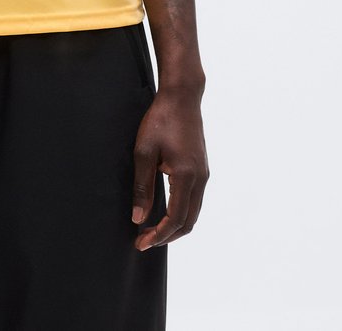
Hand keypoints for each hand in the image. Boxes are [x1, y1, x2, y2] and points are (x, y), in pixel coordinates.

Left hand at [131, 86, 208, 250]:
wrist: (182, 96)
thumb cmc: (160, 120)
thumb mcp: (144, 152)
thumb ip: (141, 187)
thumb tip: (138, 218)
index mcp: (187, 177)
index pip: (175, 219)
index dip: (158, 236)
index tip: (140, 243)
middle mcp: (200, 179)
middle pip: (188, 222)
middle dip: (166, 236)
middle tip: (143, 241)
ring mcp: (203, 174)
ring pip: (193, 212)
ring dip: (174, 226)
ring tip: (151, 230)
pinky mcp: (201, 168)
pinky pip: (194, 200)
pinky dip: (180, 213)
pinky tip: (164, 211)